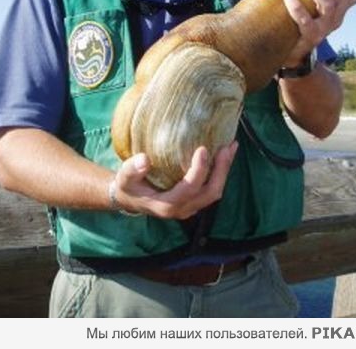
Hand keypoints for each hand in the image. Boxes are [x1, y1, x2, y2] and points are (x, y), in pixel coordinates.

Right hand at [110, 142, 237, 219]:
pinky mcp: (194, 200)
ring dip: (224, 169)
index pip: (190, 189)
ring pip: (214, 192)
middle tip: (227, 147)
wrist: (130, 199)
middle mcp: (183, 209)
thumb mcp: (124, 178)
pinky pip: (211, 188)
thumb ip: (132, 169)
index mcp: (167, 205)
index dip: (199, 170)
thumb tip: (144, 159)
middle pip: (211, 193)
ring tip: (230, 146)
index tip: (202, 149)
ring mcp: (190, 206)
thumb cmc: (128, 187)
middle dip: (222, 170)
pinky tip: (223, 153)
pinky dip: (220, 171)